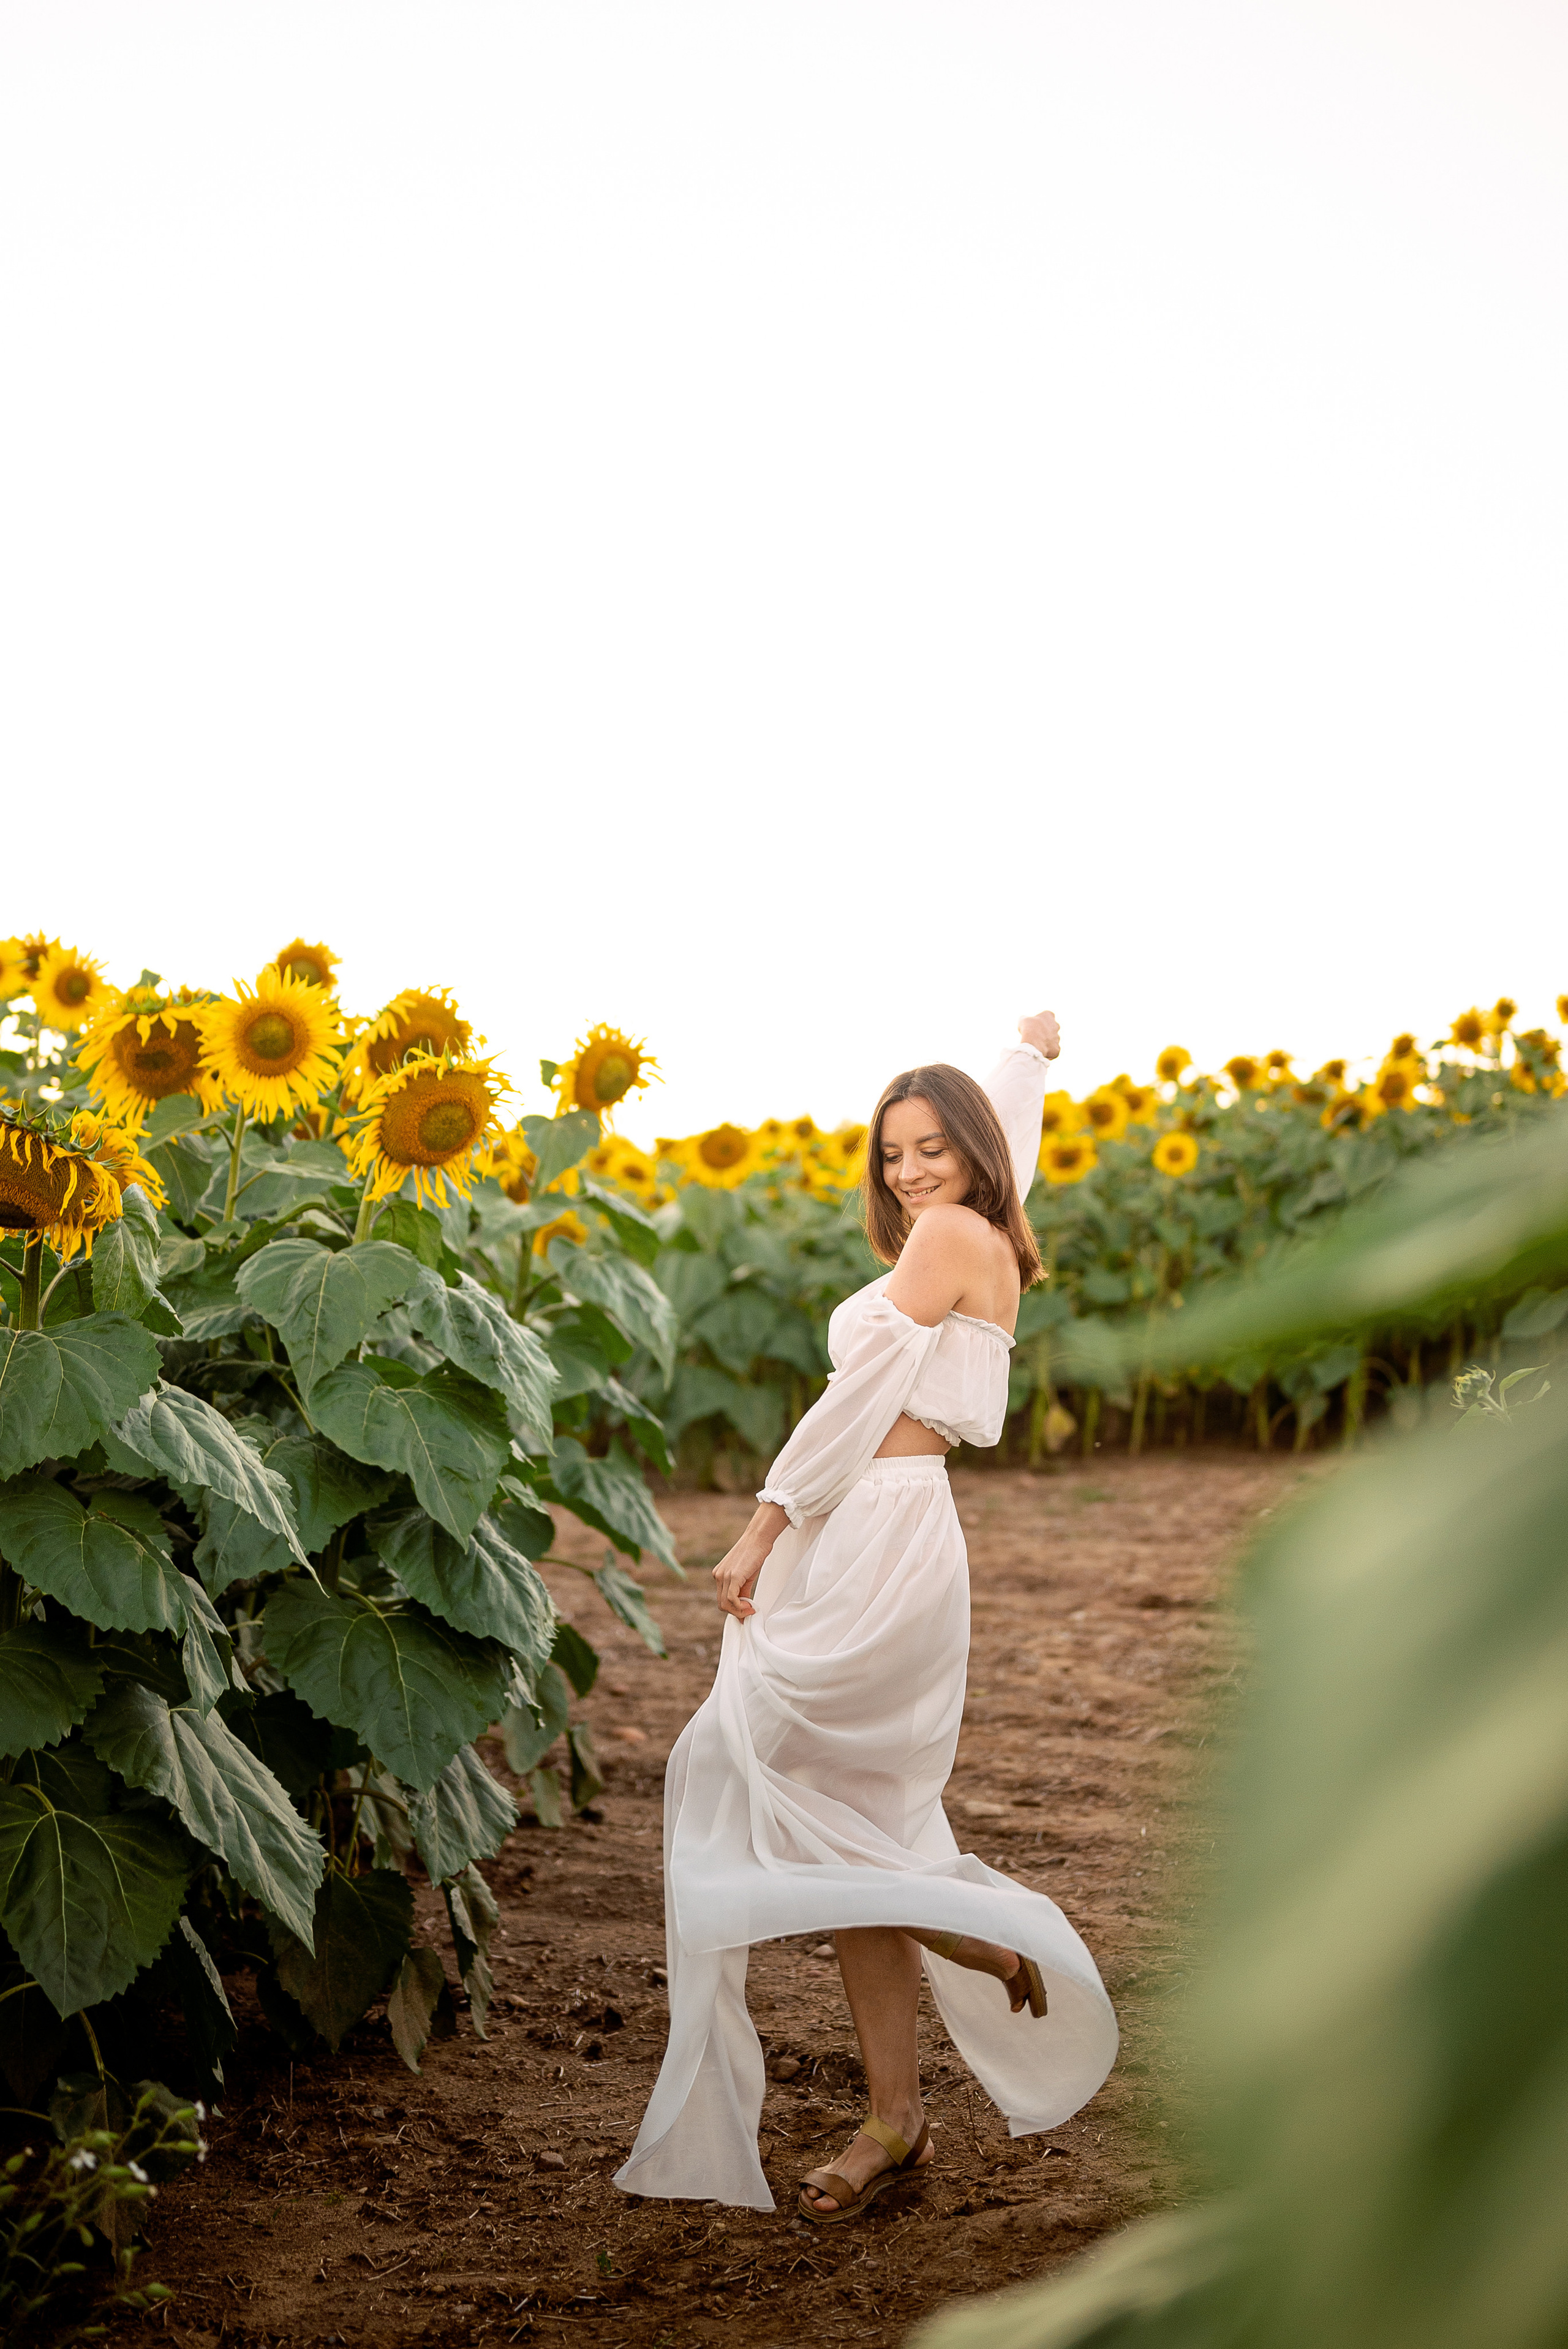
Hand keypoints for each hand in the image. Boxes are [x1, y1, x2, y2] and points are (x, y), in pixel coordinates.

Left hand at [712, 1503, 788, 1619]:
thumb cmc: (753, 1553)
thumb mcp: (745, 1575)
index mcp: (719, 1575)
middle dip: (736, 1612)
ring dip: (739, 1611)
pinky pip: (731, 1599)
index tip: (746, 1612)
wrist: (758, 1538)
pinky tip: (750, 1605)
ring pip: (725, 1604)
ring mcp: (724, 1576)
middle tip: (750, 1612)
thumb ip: (742, 1591)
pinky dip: (740, 1607)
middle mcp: (718, 1575)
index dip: (733, 1609)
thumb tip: (744, 1607)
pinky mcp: (733, 1576)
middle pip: (721, 1604)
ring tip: (751, 1609)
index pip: (721, 1599)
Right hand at [1019, 1008, 1060, 1059]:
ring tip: (1036, 1045)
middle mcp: (1056, 1025)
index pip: (1047, 1016)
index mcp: (1049, 1015)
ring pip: (1052, 1040)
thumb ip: (1026, 1019)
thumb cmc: (1028, 1030)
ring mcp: (1057, 1038)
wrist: (1032, 1044)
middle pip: (1051, 1028)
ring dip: (1046, 1042)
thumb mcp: (1023, 1020)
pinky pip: (1053, 1051)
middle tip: (1035, 1036)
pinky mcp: (1057, 1049)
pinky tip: (1040, 1052)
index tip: (1034, 1025)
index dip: (1040, 1021)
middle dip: (1045, 1032)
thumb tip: (1025, 1021)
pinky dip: (1047, 1052)